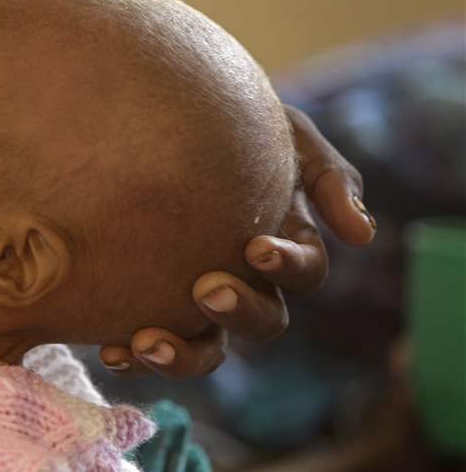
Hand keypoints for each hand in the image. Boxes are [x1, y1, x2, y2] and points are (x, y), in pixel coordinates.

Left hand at [98, 105, 375, 376]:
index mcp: (282, 244)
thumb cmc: (227, 119)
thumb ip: (324, 175)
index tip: (256, 248)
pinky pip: (144, 349)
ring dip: (182, 355)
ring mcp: (196, 302)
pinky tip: (109, 350)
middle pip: (262, 321)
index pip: (304, 271)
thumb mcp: (281, 132)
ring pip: (206, 350)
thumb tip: (362, 235)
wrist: (151, 115)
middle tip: (206, 289)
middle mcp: (245, 282)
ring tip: (147, 342)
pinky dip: (131, 356)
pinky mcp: (146, 307)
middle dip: (238, 310)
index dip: (287, 266)